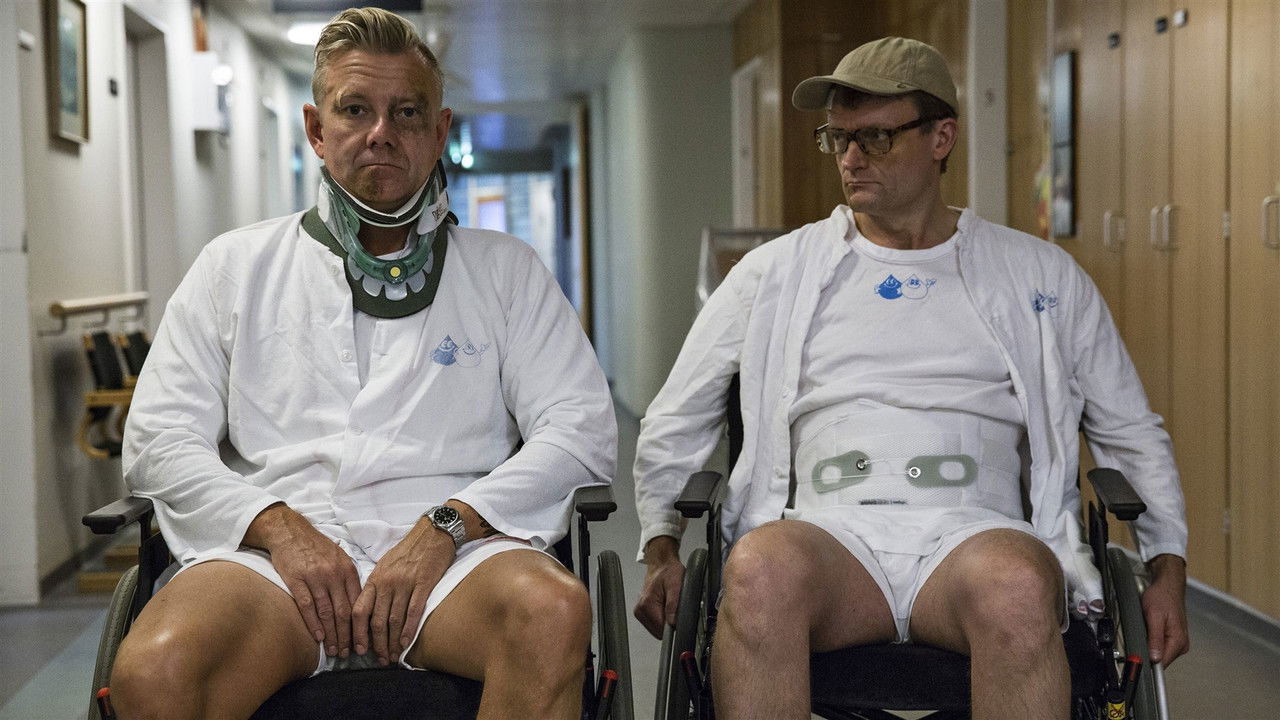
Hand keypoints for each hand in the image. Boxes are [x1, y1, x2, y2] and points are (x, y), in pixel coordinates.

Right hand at [243, 503, 360, 657]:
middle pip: (344, 611)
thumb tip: (358, 604)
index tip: (362, 642)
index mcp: (347, 570)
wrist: (290, 532)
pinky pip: (307, 605)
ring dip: (331, 634)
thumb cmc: (316, 547)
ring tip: (333, 650)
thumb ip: (348, 579)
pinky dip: (313, 623)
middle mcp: (334, 574)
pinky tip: (318, 637)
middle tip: (348, 653)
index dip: (361, 625)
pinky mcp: (296, 579)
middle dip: (347, 635)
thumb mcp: (339, 558)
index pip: (358, 603)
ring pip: (327, 612)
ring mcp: (315, 577)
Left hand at [352, 518, 454, 664]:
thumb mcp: (385, 565)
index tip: (359, 648)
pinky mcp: (424, 584)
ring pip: (394, 620)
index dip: (357, 633)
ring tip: (393, 656)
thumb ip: (377, 586)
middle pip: (376, 620)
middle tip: (380, 659)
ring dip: (392, 642)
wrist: (433, 533)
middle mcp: (387, 583)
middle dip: (377, 644)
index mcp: (375, 579)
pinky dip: (408, 629)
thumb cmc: (409, 550)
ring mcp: (405, 584)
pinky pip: (413, 611)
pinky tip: (405, 642)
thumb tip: (370, 608)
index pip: (359, 610)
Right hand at [634, 536, 684, 638]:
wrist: (661, 564)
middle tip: (675, 607)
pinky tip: (665, 607)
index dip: (673, 626)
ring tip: (669, 605)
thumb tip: (673, 622)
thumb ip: (674, 604)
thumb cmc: (669, 571)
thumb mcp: (676, 584)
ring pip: (657, 629)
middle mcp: (640, 609)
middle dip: (669, 623)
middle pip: (658, 631)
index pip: (661, 630)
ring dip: (666, 621)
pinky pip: (655, 623)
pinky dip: (662, 618)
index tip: (679, 618)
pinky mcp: (641, 612)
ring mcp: (639, 611)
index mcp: (647, 604)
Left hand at [1142, 554, 1188, 665]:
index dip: (1148, 663)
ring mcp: (1178, 641)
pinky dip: (1152, 640)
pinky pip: (1161, 646)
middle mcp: (1181, 644)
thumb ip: (1155, 638)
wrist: (1168, 586)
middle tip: (1139, 637)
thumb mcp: (1154, 616)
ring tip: (1146, 629)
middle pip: (1160, 660)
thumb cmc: (1162, 597)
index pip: (1162, 664)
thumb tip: (1154, 658)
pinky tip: (1150, 630)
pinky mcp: (1174, 638)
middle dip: (1147, 652)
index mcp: (1178, 641)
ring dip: (1150, 645)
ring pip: (1159, 653)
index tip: (1136, 660)